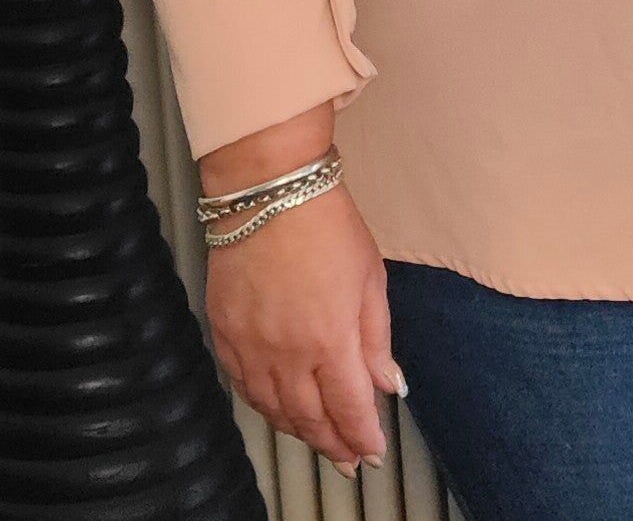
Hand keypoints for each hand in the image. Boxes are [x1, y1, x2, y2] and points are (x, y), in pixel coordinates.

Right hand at [205, 179, 403, 477]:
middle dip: (332, 444)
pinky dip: (264, 405)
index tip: (373, 451)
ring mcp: (249, 348)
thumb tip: (388, 384)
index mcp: (329, 341)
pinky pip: (244, 387)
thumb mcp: (370, 279)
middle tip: (348, 460)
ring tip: (319, 440)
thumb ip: (376, 339)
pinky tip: (278, 408)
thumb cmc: (327, 227)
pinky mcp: (222, 335)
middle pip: (309, 418)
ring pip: (273, 410)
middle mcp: (285, 355)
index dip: (362, 438)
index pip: (348, 409)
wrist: (270, 194)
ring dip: (298, 430)